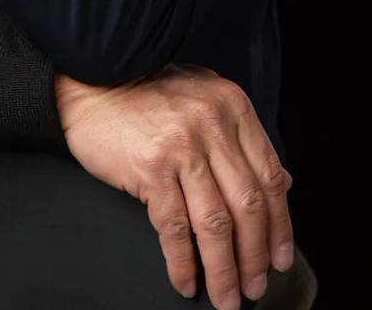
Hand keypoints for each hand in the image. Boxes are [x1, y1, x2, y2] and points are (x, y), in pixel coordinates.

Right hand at [54, 64, 293, 309]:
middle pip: (247, 205)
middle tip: (255, 287)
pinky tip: (186, 281)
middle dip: (254, 257)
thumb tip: (280, 182)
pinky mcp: (150, 167)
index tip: (279, 257)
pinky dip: (182, 262)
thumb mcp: (204, 99)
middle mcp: (212, 124)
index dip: (279, 225)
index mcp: (232, 107)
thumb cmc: (146, 94)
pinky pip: (174, 227)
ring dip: (223, 270)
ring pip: (215, 224)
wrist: (92, 83)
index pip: (269, 177)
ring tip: (225, 296)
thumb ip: (240, 138)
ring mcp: (181, 146)